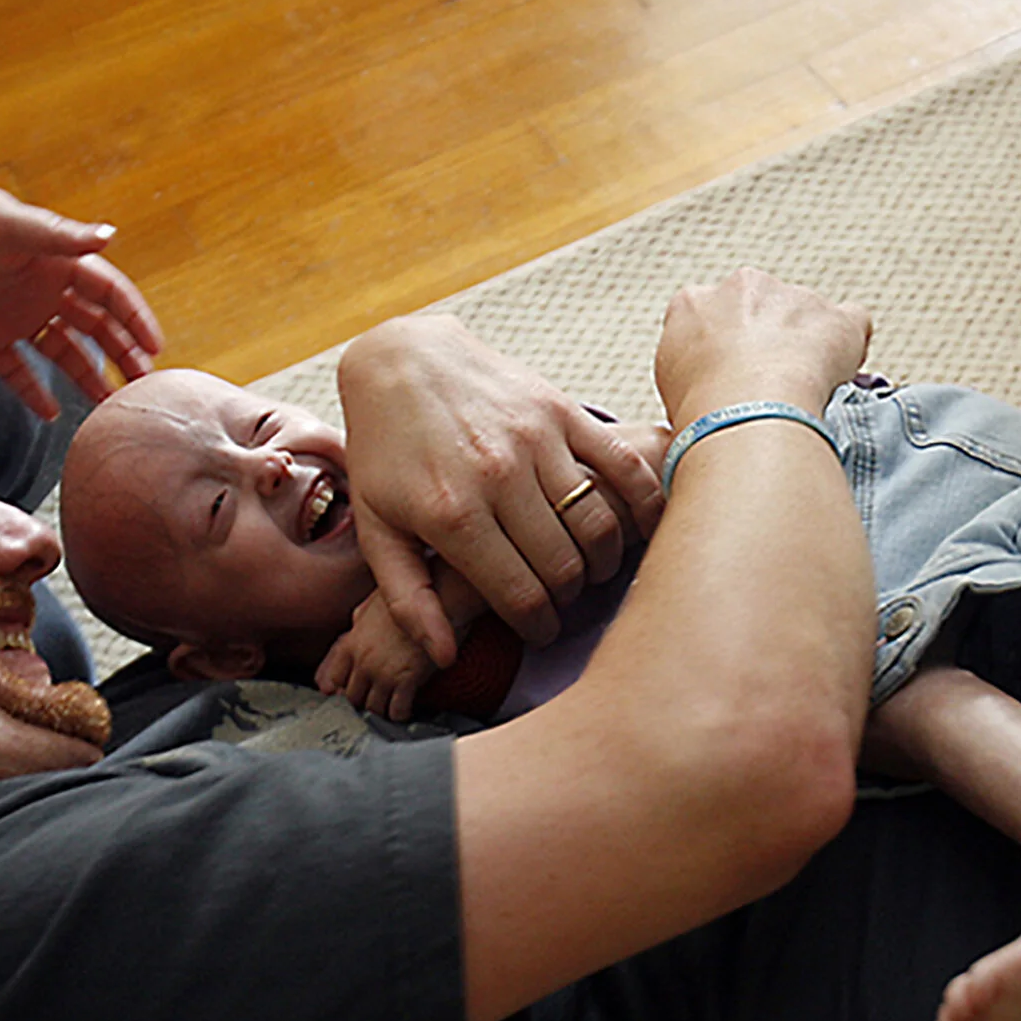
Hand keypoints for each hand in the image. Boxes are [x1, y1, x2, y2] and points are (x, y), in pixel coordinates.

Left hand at [0, 178, 165, 417]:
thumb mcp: (6, 224)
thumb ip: (57, 235)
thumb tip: (110, 236)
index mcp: (54, 260)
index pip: (108, 292)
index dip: (134, 318)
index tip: (154, 348)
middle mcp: (41, 290)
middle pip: (94, 327)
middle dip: (121, 354)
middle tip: (142, 385)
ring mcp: (14, 317)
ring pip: (63, 353)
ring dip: (87, 377)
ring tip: (108, 406)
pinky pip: (17, 373)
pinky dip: (34, 394)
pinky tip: (52, 415)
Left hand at [316, 590, 438, 721]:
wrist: (438, 602)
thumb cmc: (407, 601)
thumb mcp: (370, 607)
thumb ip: (358, 623)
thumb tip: (353, 629)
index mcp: (352, 643)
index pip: (333, 677)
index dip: (339, 688)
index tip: (346, 692)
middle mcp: (364, 661)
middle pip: (352, 697)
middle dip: (360, 703)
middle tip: (371, 704)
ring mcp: (384, 673)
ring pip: (372, 708)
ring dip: (380, 712)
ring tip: (388, 711)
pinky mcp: (407, 680)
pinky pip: (397, 710)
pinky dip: (399, 715)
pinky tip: (405, 712)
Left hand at [338, 313, 661, 661]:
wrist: (403, 364)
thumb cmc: (388, 452)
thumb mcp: (378, 529)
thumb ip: (407, 598)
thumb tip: (443, 656)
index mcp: (451, 515)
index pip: (520, 598)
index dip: (538, 628)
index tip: (540, 633)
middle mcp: (497, 477)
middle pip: (564, 569)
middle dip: (568, 600)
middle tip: (561, 603)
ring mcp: (535, 441)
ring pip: (597, 527)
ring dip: (602, 561)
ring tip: (589, 571)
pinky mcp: (561, 412)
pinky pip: (621, 467)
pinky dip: (642, 503)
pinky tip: (639, 527)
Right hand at [654, 268, 871, 427]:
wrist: (743, 412)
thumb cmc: (700, 412)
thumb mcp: (664, 391)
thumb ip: (685, 371)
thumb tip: (696, 392)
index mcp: (694, 303)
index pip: (707, 316)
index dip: (720, 348)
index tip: (726, 376)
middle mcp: (742, 288)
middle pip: (758, 308)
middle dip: (764, 338)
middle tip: (764, 386)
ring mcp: (792, 297)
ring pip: (804, 316)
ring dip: (805, 346)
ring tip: (799, 394)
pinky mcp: (836, 318)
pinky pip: (851, 322)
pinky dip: (850, 345)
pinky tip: (840, 376)